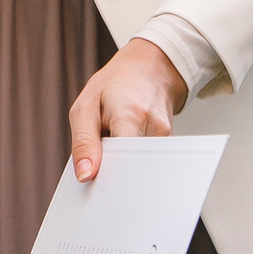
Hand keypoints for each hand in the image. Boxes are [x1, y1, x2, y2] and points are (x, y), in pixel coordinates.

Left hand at [67, 40, 182, 182]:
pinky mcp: (169, 144)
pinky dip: (132, 161)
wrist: (149, 69)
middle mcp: (154, 128)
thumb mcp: (85, 107)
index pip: (124, 160)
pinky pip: (148, 162)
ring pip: (142, 168)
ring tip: (113, 149)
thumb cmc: (114, 86)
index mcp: (130, 115)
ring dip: (123, 166)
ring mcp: (166, 137)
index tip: (95, 184)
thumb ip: (83, 143)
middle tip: (100, 169)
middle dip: (114, 176)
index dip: (108, 177)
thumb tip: (85, 175)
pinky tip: (125, 150)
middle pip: (134, 169)